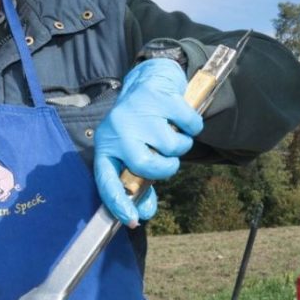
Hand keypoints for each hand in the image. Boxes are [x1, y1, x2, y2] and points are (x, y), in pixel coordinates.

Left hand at [93, 58, 202, 226]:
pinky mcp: (161, 97)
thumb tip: (143, 213)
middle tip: (167, 159)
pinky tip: (180, 118)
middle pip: (145, 165)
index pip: (106, 179)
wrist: (150, 79)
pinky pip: (190, 126)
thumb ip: (139, 180)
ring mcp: (138, 112)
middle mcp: (118, 129)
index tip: (132, 220)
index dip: (118, 202)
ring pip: (172, 147)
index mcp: (107, 145)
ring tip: (170, 131)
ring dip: (180, 145)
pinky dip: (192, 126)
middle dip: (164, 168)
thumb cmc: (141, 124)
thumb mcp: (132, 150)